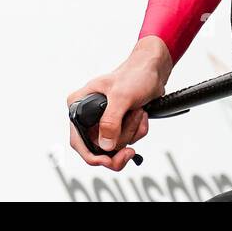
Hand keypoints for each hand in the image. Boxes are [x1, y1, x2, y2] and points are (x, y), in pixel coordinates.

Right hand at [66, 37, 170, 170]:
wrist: (153, 70)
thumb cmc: (135, 74)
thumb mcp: (121, 96)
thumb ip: (111, 121)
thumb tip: (105, 145)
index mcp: (80, 106)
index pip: (78, 141)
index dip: (92, 156)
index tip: (108, 160)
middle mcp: (89, 116)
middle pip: (99, 148)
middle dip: (120, 140)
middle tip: (130, 146)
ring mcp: (104, 121)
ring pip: (116, 145)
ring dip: (132, 131)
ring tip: (137, 111)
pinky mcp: (118, 124)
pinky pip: (128, 139)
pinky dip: (138, 130)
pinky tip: (140, 113)